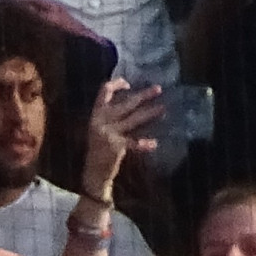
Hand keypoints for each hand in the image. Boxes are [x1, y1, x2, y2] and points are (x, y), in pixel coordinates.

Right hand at [83, 75, 160, 201]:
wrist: (93, 172)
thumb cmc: (100, 148)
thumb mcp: (100, 128)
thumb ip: (111, 115)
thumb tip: (132, 98)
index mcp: (96, 115)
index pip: (104, 92)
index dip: (116, 84)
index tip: (129, 84)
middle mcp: (100, 122)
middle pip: (125, 104)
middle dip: (143, 96)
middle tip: (158, 89)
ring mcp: (108, 134)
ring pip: (133, 119)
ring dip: (149, 113)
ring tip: (163, 109)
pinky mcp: (116, 146)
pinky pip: (134, 142)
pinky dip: (143, 144)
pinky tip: (153, 144)